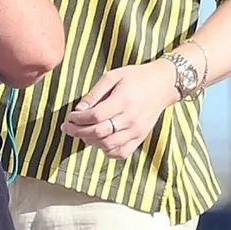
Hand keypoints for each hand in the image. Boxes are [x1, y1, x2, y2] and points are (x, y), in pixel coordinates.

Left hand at [61, 60, 178, 159]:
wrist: (162, 85)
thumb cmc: (135, 77)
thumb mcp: (113, 76)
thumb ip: (95, 93)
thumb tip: (79, 109)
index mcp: (122, 101)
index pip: (95, 116)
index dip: (78, 119)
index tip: (70, 116)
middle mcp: (130, 119)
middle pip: (99, 133)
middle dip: (78, 132)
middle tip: (68, 127)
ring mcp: (136, 131)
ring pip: (108, 145)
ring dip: (90, 142)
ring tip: (82, 134)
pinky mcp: (140, 138)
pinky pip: (121, 153)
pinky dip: (107, 151)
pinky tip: (99, 142)